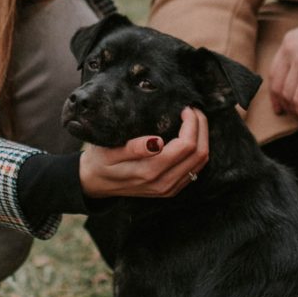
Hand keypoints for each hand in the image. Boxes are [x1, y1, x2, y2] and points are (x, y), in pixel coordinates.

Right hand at [78, 107, 208, 197]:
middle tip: (192, 109)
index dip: (191, 124)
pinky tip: (190, 135)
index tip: (184, 107)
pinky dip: (198, 150)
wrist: (95, 183)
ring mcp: (169, 188)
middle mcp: (164, 183)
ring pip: (201, 162)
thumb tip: (158, 142)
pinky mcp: (171, 188)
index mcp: (150, 172)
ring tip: (193, 119)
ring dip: (202, 137)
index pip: (186, 146)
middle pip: (199, 154)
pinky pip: (195, 169)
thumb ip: (133, 148)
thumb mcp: (109, 151)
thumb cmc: (101, 161)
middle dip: (201, 127)